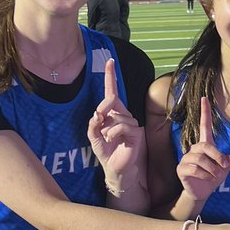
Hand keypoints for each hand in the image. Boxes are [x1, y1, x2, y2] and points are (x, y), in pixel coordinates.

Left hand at [88, 58, 145, 189]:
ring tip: (107, 139)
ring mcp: (132, 123)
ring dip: (107, 128)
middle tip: (98, 121)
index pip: (112, 91)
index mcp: (113, 113)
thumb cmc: (106, 152)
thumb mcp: (93, 137)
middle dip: (102, 109)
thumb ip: (93, 124)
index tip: (109, 61)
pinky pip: (123, 126)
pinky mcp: (136, 133)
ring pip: (116, 116)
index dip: (110, 76)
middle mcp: (124, 115)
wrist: (115, 169)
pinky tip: (112, 139)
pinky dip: (113, 132)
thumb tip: (97, 113)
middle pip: (112, 100)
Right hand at [176, 97, 229, 205]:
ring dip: (212, 169)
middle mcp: (194, 149)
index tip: (205, 98)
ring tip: (216, 176)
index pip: (204, 125)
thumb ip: (228, 162)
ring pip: (200, 159)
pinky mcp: (181, 169)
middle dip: (217, 156)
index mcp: (205, 145)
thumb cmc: (213, 178)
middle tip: (225, 166)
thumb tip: (229, 158)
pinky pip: (193, 169)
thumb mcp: (225, 169)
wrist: (202, 193)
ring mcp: (186, 159)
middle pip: (205, 145)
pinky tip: (207, 179)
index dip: (205, 112)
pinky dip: (204, 175)